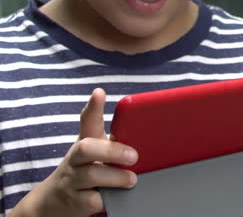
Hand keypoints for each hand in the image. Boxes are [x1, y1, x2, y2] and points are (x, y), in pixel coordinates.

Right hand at [10, 89, 138, 216]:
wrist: (53, 202)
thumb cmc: (83, 169)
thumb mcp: (94, 150)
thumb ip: (111, 136)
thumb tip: (129, 116)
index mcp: (85, 144)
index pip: (86, 122)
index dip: (93, 107)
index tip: (99, 93)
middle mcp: (76, 160)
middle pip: (85, 148)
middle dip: (111, 150)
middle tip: (133, 156)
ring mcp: (74, 182)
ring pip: (91, 175)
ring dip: (115, 177)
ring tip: (132, 179)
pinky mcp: (77, 203)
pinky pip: (93, 201)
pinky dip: (108, 199)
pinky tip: (119, 197)